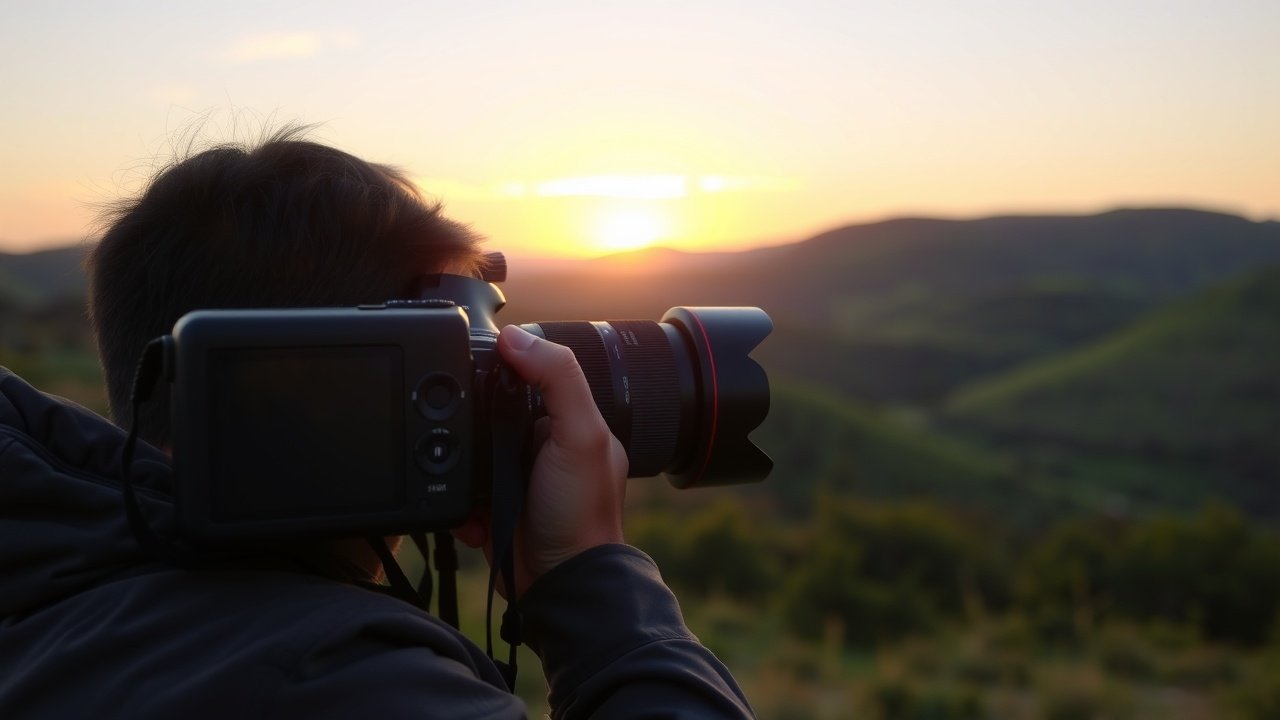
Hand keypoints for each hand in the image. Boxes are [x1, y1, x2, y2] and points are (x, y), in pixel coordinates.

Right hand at [453, 325, 627, 595]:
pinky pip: (460, 496)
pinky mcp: (494, 509)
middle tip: (466, 443)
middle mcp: (543, 446)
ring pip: (468, 456)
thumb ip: (558, 379)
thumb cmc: (582, 513)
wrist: (563, 584)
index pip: (525, 378)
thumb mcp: (580, 435)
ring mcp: (517, 479)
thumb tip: (515, 337)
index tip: (474, 374)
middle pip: (488, 416)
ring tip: (473, 487)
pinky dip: (459, 507)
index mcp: (566, 421)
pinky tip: (473, 516)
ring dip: (460, 472)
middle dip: (470, 429)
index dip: (499, 373)